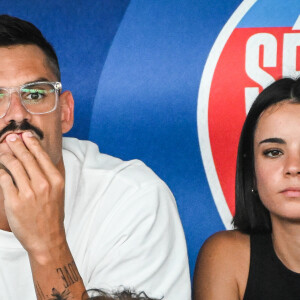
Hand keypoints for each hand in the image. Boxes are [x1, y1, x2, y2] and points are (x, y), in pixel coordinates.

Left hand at [0, 132, 65, 262]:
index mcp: (56, 179)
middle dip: (16, 145)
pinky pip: (4, 179)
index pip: (41, 155)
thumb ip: (49, 174)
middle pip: (26, 157)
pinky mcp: (14, 201)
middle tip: (10, 138)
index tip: (25, 135)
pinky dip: (0, 171)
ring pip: (13, 165)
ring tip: (2, 150)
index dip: (32, 142)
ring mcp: (28, 192)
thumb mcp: (58, 192)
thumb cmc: (52, 214)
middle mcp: (43, 183)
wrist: (47, 238)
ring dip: (6, 155)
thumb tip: (36, 157)